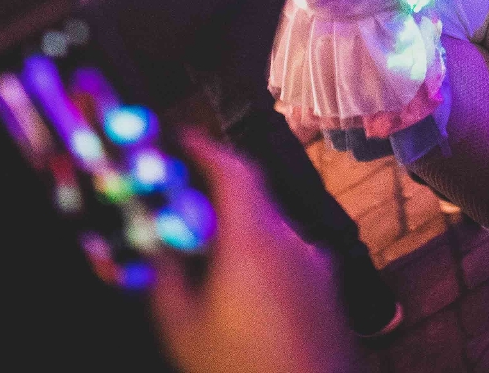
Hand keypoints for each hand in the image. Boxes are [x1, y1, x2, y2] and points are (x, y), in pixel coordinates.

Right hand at [150, 131, 358, 372]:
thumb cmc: (239, 368)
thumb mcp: (183, 326)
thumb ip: (167, 276)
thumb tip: (159, 246)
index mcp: (256, 239)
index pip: (235, 171)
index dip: (207, 149)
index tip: (183, 139)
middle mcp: (294, 242)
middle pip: (254, 201)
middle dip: (217, 200)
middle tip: (181, 213)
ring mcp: (318, 268)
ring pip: (272, 233)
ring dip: (240, 236)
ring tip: (207, 267)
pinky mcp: (330, 293)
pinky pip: (290, 260)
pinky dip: (262, 262)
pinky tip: (241, 299)